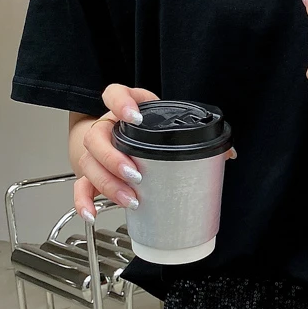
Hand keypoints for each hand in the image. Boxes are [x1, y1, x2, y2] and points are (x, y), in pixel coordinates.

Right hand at [72, 84, 235, 221]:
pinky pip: (80, 186)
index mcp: (125, 108)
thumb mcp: (167, 126)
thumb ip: (195, 137)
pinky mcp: (90, 171)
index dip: (120, 103)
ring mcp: (94, 150)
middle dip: (114, 158)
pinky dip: (83, 201)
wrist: (120, 137)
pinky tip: (93, 214)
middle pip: (97, 138)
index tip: (133, 117)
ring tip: (131, 199)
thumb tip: (228, 154)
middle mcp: (105, 126)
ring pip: (89, 163)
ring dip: (108, 184)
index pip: (114, 94)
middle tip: (136, 174)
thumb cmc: (147, 133)